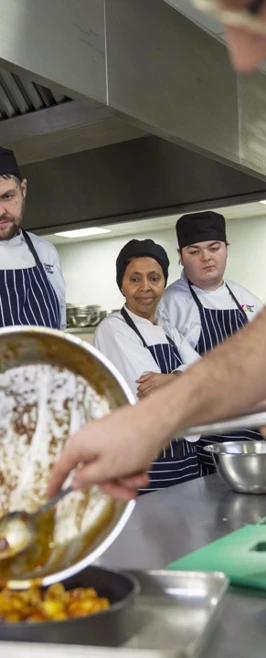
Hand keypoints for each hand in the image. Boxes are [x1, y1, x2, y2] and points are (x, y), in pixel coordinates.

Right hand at [46, 395, 172, 500]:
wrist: (158, 418)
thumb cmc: (130, 445)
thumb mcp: (107, 468)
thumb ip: (88, 478)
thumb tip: (74, 481)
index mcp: (79, 446)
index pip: (62, 468)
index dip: (56, 484)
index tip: (50, 497)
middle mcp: (89, 439)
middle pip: (93, 471)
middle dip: (113, 485)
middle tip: (130, 495)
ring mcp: (105, 435)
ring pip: (110, 466)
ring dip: (126, 477)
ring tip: (143, 478)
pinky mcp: (120, 434)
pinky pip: (120, 456)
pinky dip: (131, 465)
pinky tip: (146, 467)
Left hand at [136, 372, 175, 398]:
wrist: (175, 382)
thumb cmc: (164, 378)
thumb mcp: (154, 374)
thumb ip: (145, 377)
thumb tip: (137, 381)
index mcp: (151, 380)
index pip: (140, 388)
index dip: (139, 390)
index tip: (140, 390)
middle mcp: (153, 386)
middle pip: (142, 393)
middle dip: (140, 394)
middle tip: (141, 395)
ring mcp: (156, 392)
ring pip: (146, 398)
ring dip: (143, 398)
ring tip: (144, 398)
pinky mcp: (160, 396)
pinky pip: (151, 400)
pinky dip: (148, 401)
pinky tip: (149, 400)